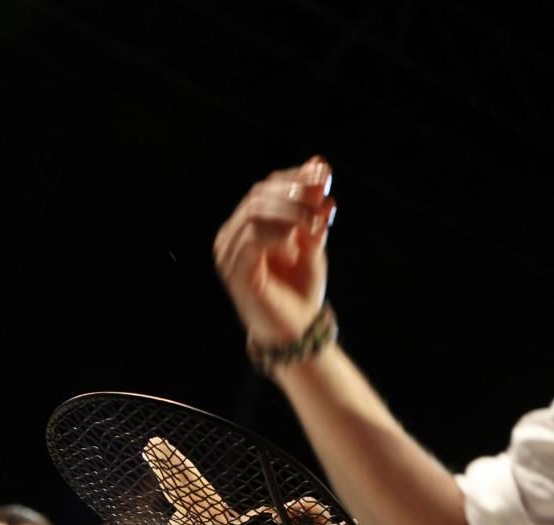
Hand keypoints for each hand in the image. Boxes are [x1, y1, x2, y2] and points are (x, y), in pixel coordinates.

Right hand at [213, 156, 335, 346]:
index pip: (267, 188)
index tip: (324, 173)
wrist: (297, 331)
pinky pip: (251, 239)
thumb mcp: (314, 240)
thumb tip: (320, 164)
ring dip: (290, 212)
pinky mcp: (233, 271)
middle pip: (259, 195)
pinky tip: (295, 242)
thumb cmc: (302, 288)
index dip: (295, 178)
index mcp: (249, 224)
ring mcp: (229, 252)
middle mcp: (233, 234)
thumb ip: (314, 207)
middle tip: (322, 198)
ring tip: (316, 224)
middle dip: (295, 192)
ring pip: (255, 212)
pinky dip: (277, 234)